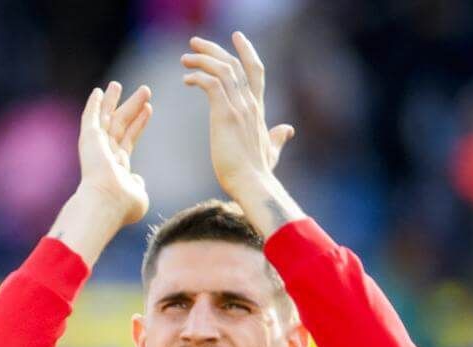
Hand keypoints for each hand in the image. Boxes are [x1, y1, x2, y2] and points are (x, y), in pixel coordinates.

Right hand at [48, 81, 152, 264]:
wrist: (105, 203)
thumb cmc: (123, 206)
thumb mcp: (138, 196)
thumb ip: (137, 185)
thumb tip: (136, 180)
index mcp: (116, 168)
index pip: (129, 140)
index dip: (139, 124)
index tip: (149, 109)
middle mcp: (105, 155)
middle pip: (120, 125)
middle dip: (132, 107)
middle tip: (145, 90)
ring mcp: (96, 147)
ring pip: (106, 118)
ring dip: (113, 101)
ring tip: (118, 84)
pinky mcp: (89, 139)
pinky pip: (91, 118)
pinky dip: (94, 105)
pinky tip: (98, 92)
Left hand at [181, 33, 294, 203]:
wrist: (253, 184)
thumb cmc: (259, 172)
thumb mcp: (272, 150)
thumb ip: (277, 138)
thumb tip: (288, 130)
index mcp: (257, 108)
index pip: (255, 71)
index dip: (246, 51)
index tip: (235, 37)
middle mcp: (250, 103)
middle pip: (235, 64)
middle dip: (215, 49)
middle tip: (195, 42)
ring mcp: (239, 108)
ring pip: (223, 70)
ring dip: (202, 60)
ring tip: (185, 59)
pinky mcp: (226, 116)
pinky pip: (212, 85)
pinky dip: (199, 77)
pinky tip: (187, 79)